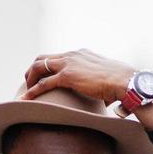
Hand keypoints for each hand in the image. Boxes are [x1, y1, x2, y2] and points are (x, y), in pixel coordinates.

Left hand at [20, 49, 152, 130]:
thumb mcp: (107, 79)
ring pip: (39, 66)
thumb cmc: (122, 84)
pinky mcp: (68, 76)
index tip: (42, 78)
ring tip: (25, 92)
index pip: (58, 57)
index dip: (47, 67)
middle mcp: (73, 55)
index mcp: (81, 54)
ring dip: (29, 79)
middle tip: (29, 83)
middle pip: (43, 58)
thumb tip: (105, 98)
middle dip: (33, 70)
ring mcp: (69, 63)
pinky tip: (26, 99)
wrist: (126, 82)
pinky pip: (44, 83)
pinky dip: (33, 91)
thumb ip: (100, 83)